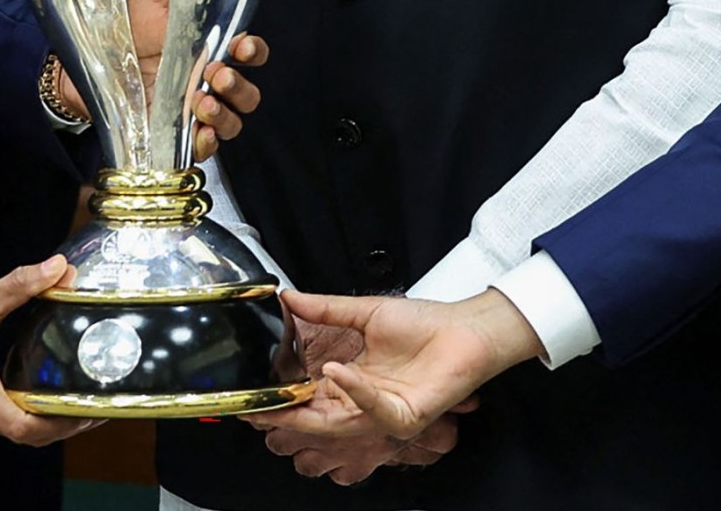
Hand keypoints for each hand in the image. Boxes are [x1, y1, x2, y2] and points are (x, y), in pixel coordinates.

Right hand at [0, 259, 97, 445]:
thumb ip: (20, 285)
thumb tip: (59, 268)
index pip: (19, 426)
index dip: (57, 424)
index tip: (85, 411)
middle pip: (22, 434)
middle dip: (60, 426)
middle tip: (95, 407)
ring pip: (12, 429)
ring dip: (46, 423)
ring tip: (79, 403)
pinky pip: (2, 417)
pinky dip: (29, 414)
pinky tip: (49, 396)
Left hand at [107, 0, 267, 160]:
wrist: (83, 59)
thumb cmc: (123, 24)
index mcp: (209, 44)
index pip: (249, 52)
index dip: (254, 51)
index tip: (242, 46)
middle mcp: (206, 78)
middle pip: (247, 93)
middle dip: (239, 86)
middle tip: (216, 74)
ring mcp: (191, 108)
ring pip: (233, 121)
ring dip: (225, 115)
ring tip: (201, 102)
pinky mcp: (173, 133)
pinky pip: (203, 147)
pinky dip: (206, 143)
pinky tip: (198, 131)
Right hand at [244, 315, 459, 482]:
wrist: (465, 329)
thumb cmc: (426, 324)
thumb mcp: (365, 312)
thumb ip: (325, 308)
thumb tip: (289, 297)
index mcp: (353, 381)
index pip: (309, 397)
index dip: (282, 397)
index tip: (255, 391)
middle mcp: (365, 401)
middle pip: (316, 417)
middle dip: (285, 414)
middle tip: (257, 407)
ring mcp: (383, 411)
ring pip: (338, 422)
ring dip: (309, 410)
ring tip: (284, 393)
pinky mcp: (404, 416)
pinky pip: (373, 409)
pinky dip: (354, 391)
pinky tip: (337, 373)